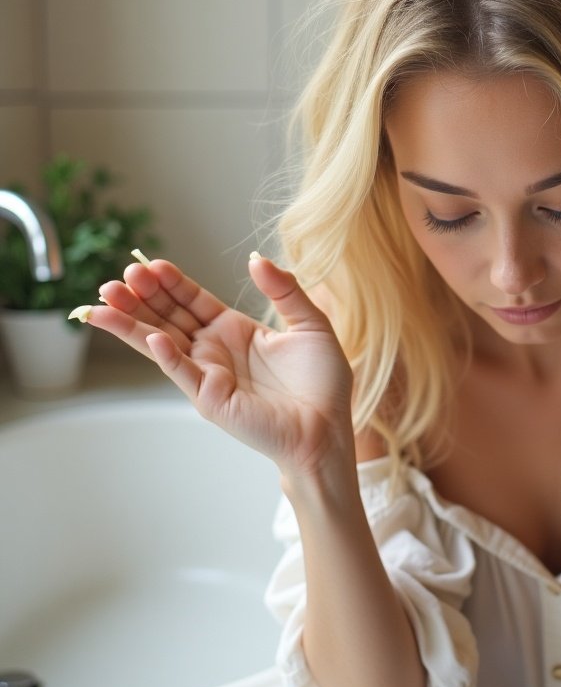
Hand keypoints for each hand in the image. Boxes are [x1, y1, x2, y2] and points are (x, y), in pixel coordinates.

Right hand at [82, 255, 354, 478]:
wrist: (328, 427)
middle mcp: (215, 351)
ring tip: (106, 300)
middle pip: (169, 317)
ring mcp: (208, 375)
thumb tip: (256, 259)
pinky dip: (166, 356)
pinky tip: (151, 337)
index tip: (151, 263)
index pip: (192, 300)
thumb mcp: (311, 324)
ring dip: (133, 323)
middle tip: (121, 274)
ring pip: (161, 343)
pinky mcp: (211, 398)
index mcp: (235, 330)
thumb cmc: (322, 382)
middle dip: (142, 296)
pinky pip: (183, 373)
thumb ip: (286, 291)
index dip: (171, 283)